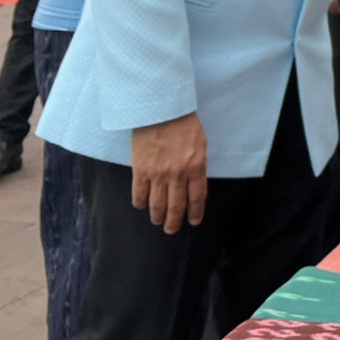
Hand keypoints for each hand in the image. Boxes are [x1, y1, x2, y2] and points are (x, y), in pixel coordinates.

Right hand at [132, 112, 207, 234]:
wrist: (161, 110)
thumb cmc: (184, 122)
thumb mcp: (200, 143)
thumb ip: (198, 164)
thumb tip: (195, 181)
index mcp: (196, 166)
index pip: (198, 197)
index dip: (196, 212)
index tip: (194, 221)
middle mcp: (178, 175)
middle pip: (177, 206)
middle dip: (175, 222)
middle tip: (172, 230)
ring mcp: (158, 174)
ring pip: (157, 205)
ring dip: (158, 217)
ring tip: (158, 222)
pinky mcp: (140, 171)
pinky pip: (139, 194)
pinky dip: (140, 203)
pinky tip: (141, 206)